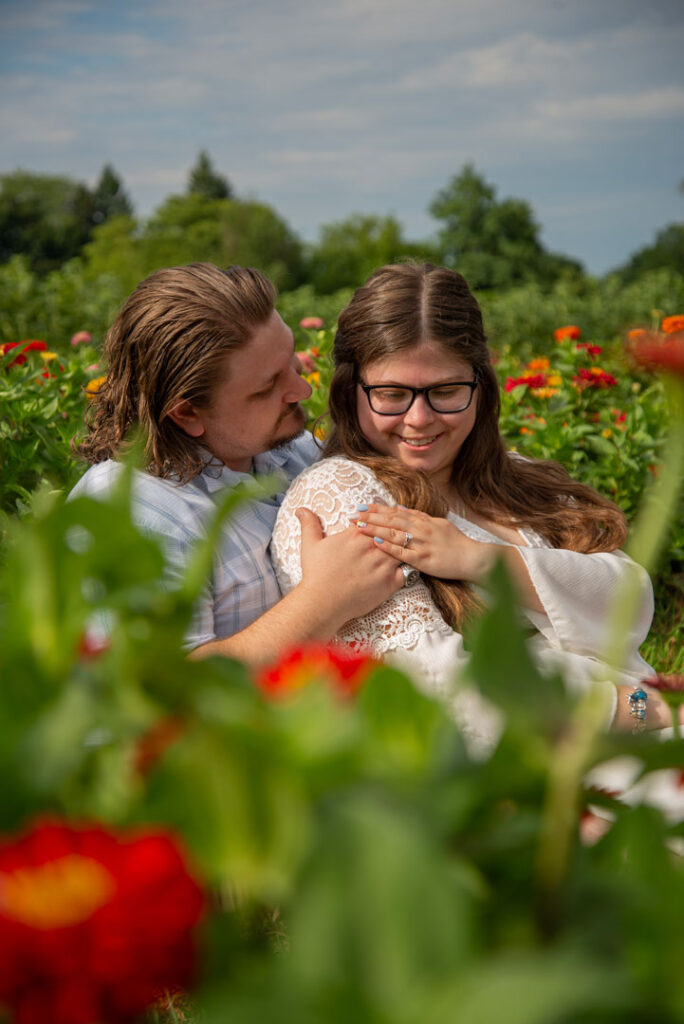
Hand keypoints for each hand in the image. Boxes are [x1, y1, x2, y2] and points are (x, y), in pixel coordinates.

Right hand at [296, 507, 404, 627]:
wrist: (323, 602)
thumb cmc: (316, 574)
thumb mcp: (310, 545)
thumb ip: (310, 524)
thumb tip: (301, 509)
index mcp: (357, 535)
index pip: (374, 521)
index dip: (376, 521)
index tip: (377, 524)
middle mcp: (373, 547)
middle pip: (391, 534)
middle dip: (392, 533)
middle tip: (396, 533)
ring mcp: (383, 565)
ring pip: (401, 551)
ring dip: (401, 550)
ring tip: (404, 549)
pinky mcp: (389, 583)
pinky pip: (405, 572)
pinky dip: (404, 570)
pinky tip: (403, 569)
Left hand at [351, 503, 493, 582]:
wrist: (472, 557)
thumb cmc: (455, 542)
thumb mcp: (437, 523)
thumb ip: (418, 516)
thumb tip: (400, 508)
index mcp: (422, 520)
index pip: (395, 512)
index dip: (377, 509)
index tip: (361, 507)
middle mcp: (420, 529)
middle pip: (391, 520)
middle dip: (370, 517)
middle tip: (352, 515)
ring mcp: (421, 543)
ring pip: (394, 534)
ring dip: (375, 529)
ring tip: (358, 526)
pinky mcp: (423, 559)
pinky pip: (402, 552)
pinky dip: (388, 547)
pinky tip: (375, 543)